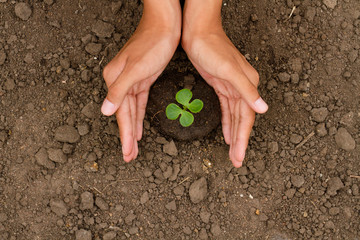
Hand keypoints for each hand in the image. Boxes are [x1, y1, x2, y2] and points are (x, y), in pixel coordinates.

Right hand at [101, 0, 180, 161]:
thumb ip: (119, 91)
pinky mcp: (142, 78)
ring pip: (132, 111)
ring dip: (133, 130)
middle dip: (128, 138)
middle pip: (124, 115)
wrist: (165, 24)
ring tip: (133, 148)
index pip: (120, 114)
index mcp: (115, 80)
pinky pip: (138, 102)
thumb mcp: (136, 68)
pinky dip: (138, 116)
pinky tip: (139, 128)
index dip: (125, 135)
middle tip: (129, 157)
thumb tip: (105, 111)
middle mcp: (119, 81)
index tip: (127, 154)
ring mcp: (130, 80)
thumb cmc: (152, 43)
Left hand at [182, 0, 267, 167]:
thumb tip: (263, 109)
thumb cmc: (211, 48)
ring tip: (234, 152)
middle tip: (236, 161)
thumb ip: (246, 90)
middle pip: (243, 120)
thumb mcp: (228, 70)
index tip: (239, 157)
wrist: (198, 32)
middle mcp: (243, 88)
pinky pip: (227, 109)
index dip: (243, 138)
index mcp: (248, 85)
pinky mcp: (222, 85)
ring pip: (235, 116)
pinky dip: (228, 122)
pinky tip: (226, 133)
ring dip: (234, 135)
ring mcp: (233, 87)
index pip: (247, 118)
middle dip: (240, 142)